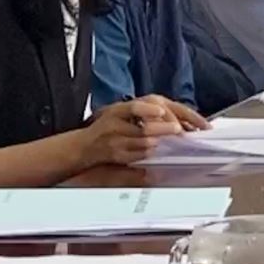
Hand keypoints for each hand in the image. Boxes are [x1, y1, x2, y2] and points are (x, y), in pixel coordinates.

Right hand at [79, 95, 204, 166]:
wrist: (85, 146)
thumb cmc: (108, 126)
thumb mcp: (121, 112)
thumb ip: (143, 109)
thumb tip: (171, 113)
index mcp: (118, 111)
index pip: (134, 108)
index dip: (148, 109)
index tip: (162, 110)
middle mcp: (115, 125)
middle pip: (143, 128)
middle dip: (163, 129)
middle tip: (178, 129)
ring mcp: (116, 142)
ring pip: (143, 144)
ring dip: (160, 142)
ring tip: (172, 140)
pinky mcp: (117, 156)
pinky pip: (138, 156)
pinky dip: (150, 153)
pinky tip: (158, 149)